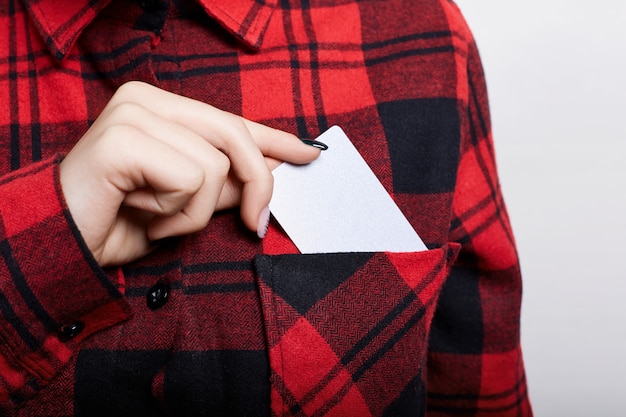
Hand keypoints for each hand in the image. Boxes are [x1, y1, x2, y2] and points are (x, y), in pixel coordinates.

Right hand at [60, 81, 320, 265]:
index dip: (273, 139)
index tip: (308, 153)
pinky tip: (141, 213)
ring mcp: (133, 113)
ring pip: (215, 165)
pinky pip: (190, 179)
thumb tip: (272, 167)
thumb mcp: (189, 205)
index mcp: (162, 108)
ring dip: (194, 212)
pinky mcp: (124, 137)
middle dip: (255, 185)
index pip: (231, 120)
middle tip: (256, 225)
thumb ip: (227, 183)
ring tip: (156, 217)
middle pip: (234, 135)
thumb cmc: (121, 224)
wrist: (65, 248)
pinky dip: (176, 213)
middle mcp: (147, 99)